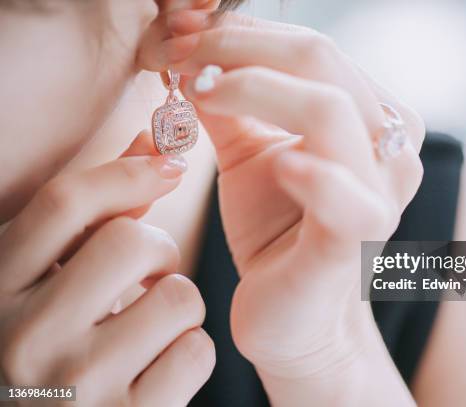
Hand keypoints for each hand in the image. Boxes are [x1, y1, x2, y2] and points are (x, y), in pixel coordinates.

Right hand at [0, 133, 214, 405]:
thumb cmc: (50, 349)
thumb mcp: (46, 281)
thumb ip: (93, 216)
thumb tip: (153, 143)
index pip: (65, 204)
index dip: (127, 172)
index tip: (169, 165)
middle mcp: (24, 338)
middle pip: (130, 242)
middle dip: (160, 249)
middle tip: (152, 271)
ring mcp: (75, 387)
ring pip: (177, 298)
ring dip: (180, 305)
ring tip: (151, 327)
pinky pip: (196, 352)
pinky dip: (190, 352)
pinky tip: (159, 367)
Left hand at [166, 11, 424, 382]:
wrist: (296, 318)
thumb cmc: (276, 233)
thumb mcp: (249, 156)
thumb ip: (230, 106)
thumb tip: (191, 54)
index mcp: (366, 117)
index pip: (310, 48)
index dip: (243, 31)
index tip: (182, 32)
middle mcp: (385, 146)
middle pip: (320, 59)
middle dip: (238, 47)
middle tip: (180, 51)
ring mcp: (379, 193)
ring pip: (328, 109)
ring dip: (254, 89)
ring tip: (199, 91)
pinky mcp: (357, 241)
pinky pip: (342, 196)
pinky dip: (308, 173)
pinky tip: (273, 165)